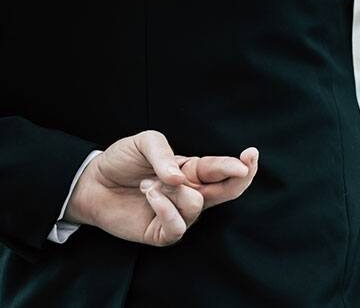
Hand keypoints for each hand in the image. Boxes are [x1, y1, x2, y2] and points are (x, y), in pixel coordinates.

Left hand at [65, 130, 258, 246]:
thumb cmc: (121, 161)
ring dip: (172, 191)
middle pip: (228, 191)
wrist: (92, 183)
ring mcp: (179, 214)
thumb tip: (181, 178)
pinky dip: (165, 209)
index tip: (250, 155)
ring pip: (196, 205)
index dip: (239, 164)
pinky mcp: (162, 233)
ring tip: (147, 183)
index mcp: (193, 171)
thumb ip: (165, 155)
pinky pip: (176, 226)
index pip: (222, 169)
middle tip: (243, 167)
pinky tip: (150, 195)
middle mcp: (192, 193)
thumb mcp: (144, 143)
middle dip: (240, 178)